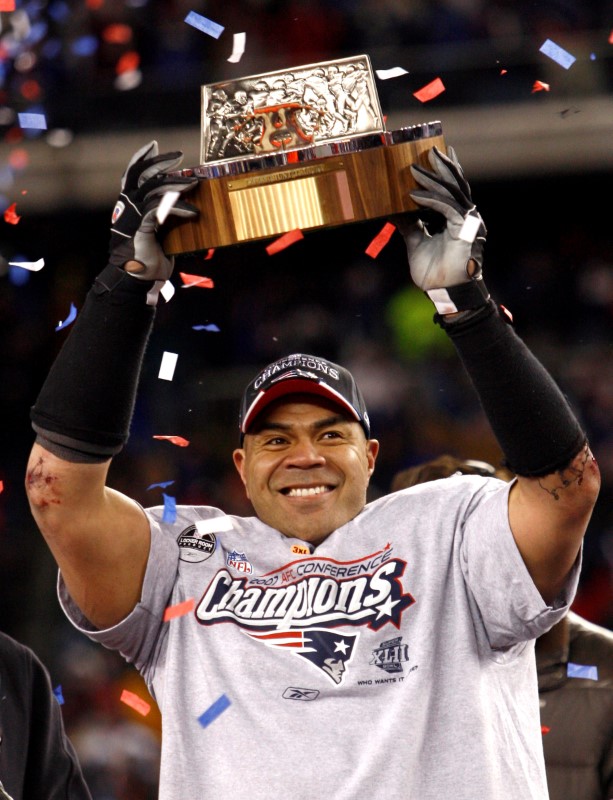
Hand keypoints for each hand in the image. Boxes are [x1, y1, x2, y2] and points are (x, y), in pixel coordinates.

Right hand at [109, 140, 197, 280]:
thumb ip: (162, 216)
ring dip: (175, 184)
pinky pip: (159, 210)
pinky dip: (178, 208)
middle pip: (141, 175)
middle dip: (159, 162)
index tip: (154, 145)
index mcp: (128, 205)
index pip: (132, 174)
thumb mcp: (157, 232)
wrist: (136, 279)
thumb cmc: (148, 258)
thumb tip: (181, 205)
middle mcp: (126, 206)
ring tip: (193, 183)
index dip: (141, 158)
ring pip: (152, 189)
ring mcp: (131, 216)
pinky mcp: (140, 227)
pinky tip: (193, 211)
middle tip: (178, 156)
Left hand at [394, 146, 485, 290]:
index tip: (436, 154)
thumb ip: (410, 225)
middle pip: (455, 185)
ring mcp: (467, 222)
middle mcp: (466, 217)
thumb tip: (395, 211)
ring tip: (414, 169)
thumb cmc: (434, 272)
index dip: (446, 172)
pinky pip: (446, 208)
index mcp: (457, 219)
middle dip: (442, 167)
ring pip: (451, 193)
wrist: (444, 292)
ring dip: (432, 180)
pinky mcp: (463, 230)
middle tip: (429, 151)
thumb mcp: (416, 243)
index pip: (452, 190)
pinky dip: (430, 200)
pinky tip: (414, 194)